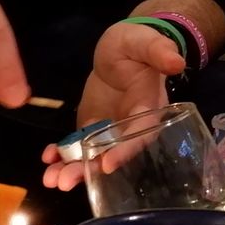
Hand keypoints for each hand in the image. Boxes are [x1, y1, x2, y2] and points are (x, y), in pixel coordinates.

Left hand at [40, 22, 185, 189]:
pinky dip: (62, 154)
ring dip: (72, 168)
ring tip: (51, 179)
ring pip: (93, 154)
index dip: (125, 150)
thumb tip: (177, 62)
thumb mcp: (146, 42)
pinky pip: (78, 144)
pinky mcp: (91, 127)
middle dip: (89, 169)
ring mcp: (109, 130)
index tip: (107, 164)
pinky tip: (47, 159)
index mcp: (149, 108)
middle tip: (66, 182)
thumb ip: (160, 51)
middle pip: (113, 153)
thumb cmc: (137, 44)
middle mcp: (130, 127)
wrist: (119, 48)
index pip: (140, 134)